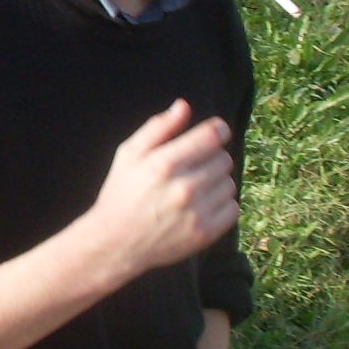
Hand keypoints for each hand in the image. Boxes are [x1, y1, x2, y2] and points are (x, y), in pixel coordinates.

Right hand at [80, 100, 237, 283]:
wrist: (116, 243)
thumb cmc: (122, 193)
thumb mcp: (128, 155)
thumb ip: (157, 128)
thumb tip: (183, 106)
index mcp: (164, 163)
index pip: (212, 136)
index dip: (218, 129)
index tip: (215, 132)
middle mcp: (184, 187)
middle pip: (223, 158)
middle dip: (211, 158)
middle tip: (193, 167)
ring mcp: (197, 212)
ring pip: (229, 182)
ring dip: (216, 182)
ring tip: (194, 188)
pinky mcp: (206, 233)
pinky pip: (233, 207)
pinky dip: (221, 204)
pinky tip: (201, 206)